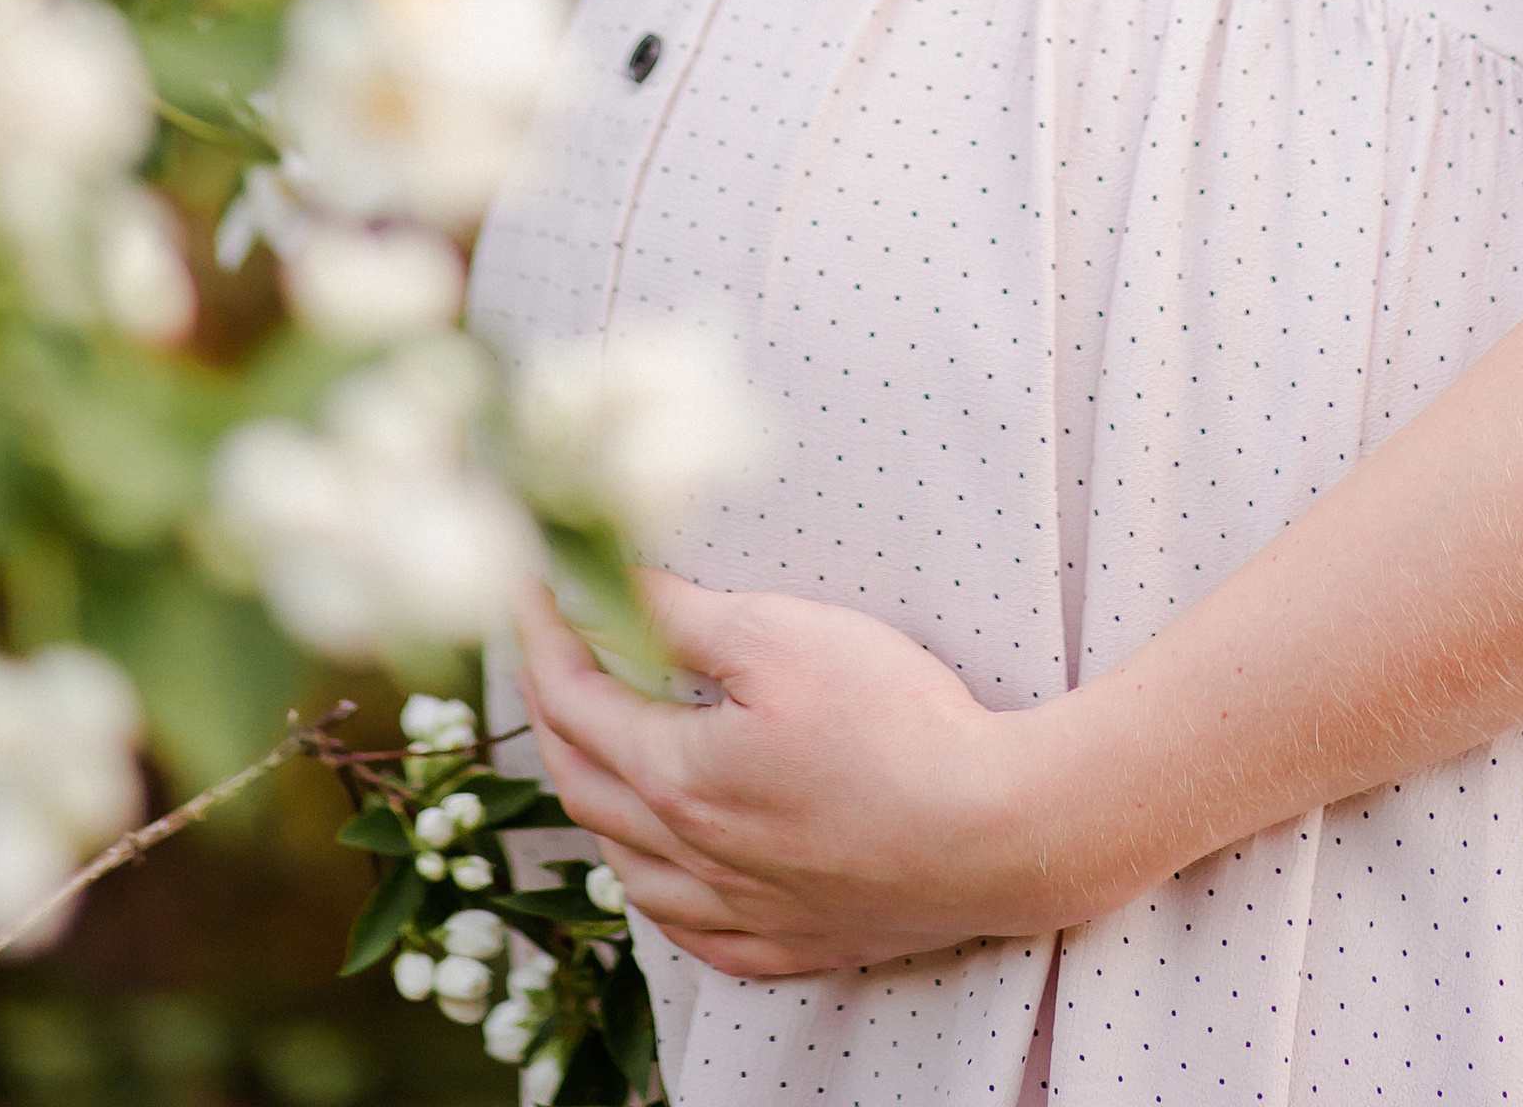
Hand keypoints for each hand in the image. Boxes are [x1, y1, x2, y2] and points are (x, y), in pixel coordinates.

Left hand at [514, 575, 1071, 976]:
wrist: (996, 832)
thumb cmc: (895, 724)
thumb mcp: (784, 636)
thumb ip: (682, 616)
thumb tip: (610, 586)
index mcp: (676, 776)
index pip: (571, 701)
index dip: (539, 636)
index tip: (526, 584)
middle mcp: (689, 855)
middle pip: (583, 783)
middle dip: (550, 709)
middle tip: (548, 651)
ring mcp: (739, 907)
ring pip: (625, 865)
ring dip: (592, 798)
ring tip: (591, 748)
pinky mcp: (790, 939)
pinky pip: (688, 929)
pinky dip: (652, 888)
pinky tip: (660, 869)